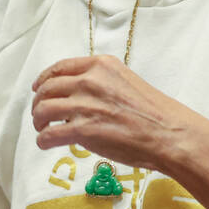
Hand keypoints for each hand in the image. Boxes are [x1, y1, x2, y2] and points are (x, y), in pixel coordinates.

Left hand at [31, 55, 201, 173]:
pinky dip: (43, 140)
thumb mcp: (125, 82)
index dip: (44, 79)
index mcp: (101, 66)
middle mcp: (90, 81)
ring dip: (38, 120)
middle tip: (39, 114)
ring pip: (43, 109)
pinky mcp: (83, 130)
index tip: (38, 88)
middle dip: (38, 102)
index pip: (60, 67)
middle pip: (48, 88)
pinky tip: (46, 143)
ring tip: (41, 129)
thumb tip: (78, 98)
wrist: (170, 134)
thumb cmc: (154, 113)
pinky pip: (49, 134)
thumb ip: (101, 84)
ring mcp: (86, 105)